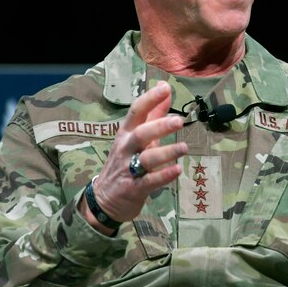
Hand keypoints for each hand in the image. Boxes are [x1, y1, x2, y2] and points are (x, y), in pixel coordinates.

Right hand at [83, 81, 187, 229]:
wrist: (103, 199)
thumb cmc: (125, 161)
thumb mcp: (136, 136)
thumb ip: (153, 113)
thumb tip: (165, 87)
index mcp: (126, 133)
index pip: (136, 112)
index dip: (149, 99)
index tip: (165, 88)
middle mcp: (126, 148)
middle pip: (141, 134)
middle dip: (159, 126)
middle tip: (179, 121)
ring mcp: (128, 169)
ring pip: (147, 159)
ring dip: (166, 152)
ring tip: (184, 148)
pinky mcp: (134, 189)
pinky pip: (150, 181)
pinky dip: (164, 176)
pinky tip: (178, 170)